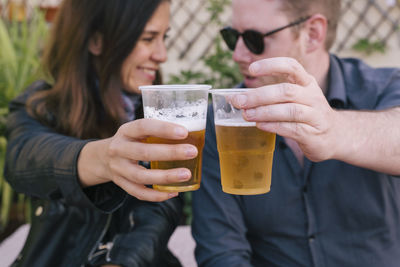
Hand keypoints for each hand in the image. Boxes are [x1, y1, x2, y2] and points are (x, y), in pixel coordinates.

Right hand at [78, 119, 196, 201]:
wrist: (102, 157)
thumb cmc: (132, 141)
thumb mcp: (138, 131)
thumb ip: (158, 132)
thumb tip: (194, 135)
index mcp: (126, 131)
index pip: (144, 126)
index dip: (164, 129)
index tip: (184, 132)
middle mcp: (119, 149)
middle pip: (144, 152)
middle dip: (170, 153)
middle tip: (192, 152)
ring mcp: (118, 168)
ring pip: (141, 176)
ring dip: (165, 177)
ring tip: (186, 174)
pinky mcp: (121, 184)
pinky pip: (139, 193)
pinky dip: (157, 195)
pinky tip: (174, 192)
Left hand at [231, 57, 338, 161]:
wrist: (335, 136)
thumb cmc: (307, 115)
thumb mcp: (295, 99)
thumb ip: (271, 96)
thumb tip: (238, 98)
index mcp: (306, 83)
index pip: (291, 66)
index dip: (271, 65)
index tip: (252, 69)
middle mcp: (312, 96)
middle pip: (286, 91)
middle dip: (259, 95)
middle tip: (239, 101)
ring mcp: (315, 115)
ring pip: (289, 110)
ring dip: (264, 112)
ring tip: (246, 115)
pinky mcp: (312, 134)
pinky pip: (292, 129)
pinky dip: (273, 126)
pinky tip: (260, 125)